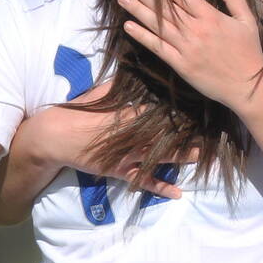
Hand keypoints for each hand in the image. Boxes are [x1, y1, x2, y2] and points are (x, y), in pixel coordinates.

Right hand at [28, 80, 189, 198]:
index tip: (195, 107)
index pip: (156, 112)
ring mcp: (126, 156)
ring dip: (180, 157)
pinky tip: (177, 192)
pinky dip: (160, 187)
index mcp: (125, 115)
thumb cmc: (77, 112)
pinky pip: (143, 181)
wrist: (55, 137)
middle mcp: (130, 137)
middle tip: (208, 131)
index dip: (176, 111)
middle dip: (185, 133)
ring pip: (158, 156)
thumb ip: (118, 86)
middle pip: (163, 135)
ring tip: (200, 154)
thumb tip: (133, 69)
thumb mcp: (98, 94)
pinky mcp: (120, 172)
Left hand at [116, 0, 262, 115]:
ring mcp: (187, 48)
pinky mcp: (182, 65)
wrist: (248, 86)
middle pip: (165, 7)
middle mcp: (196, 30)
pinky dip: (143, 37)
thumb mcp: (247, 19)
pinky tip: (129, 26)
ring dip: (138, 10)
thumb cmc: (249, 52)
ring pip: (158, 25)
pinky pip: (159, 48)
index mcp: (211, 16)